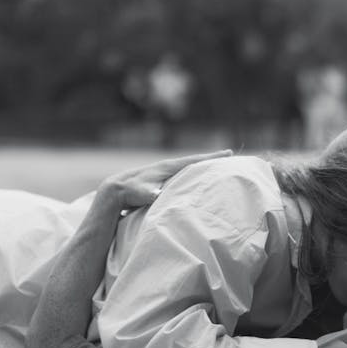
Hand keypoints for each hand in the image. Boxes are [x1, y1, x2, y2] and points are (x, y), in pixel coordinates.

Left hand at [96, 149, 232, 211]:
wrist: (115, 191)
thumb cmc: (129, 192)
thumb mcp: (140, 193)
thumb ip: (150, 193)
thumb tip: (157, 194)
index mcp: (168, 167)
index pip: (194, 160)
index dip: (211, 158)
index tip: (229, 153)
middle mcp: (168, 167)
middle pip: (195, 162)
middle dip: (212, 160)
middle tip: (231, 158)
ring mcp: (166, 173)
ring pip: (189, 168)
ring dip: (203, 168)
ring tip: (219, 169)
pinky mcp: (163, 180)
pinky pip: (184, 176)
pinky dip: (194, 175)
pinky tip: (199, 181)